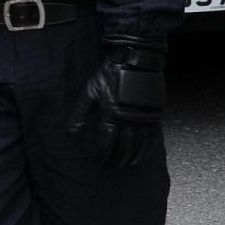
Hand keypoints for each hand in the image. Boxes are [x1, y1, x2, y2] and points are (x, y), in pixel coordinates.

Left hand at [69, 37, 166, 167]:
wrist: (135, 59)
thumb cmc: (110, 73)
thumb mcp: (90, 91)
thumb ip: (79, 113)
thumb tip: (70, 133)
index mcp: (111, 113)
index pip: (106, 143)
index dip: (102, 155)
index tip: (99, 160)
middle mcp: (128, 118)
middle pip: (123, 148)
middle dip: (116, 159)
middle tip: (111, 165)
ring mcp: (143, 117)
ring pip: (139, 146)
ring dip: (132, 157)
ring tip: (126, 164)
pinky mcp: (154, 114)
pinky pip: (152, 138)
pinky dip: (147, 149)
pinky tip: (142, 154)